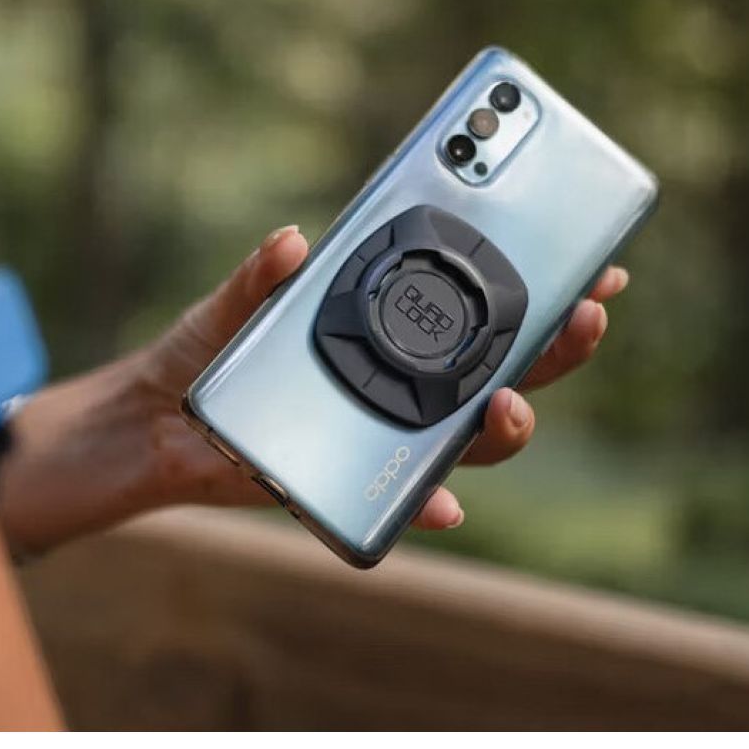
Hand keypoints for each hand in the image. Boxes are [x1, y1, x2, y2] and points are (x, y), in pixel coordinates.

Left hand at [0, 225, 628, 552]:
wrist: (152, 423)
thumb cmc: (207, 352)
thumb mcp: (233, 306)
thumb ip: (262, 277)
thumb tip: (297, 242)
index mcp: (388, 329)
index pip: (482, 307)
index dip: (544, 287)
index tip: (597, 263)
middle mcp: (399, 384)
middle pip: (500, 370)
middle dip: (553, 346)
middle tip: (585, 315)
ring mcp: (380, 435)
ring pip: (466, 437)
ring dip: (503, 423)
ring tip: (509, 405)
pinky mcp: (344, 482)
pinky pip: (395, 499)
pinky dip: (421, 504)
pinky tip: (440, 506)